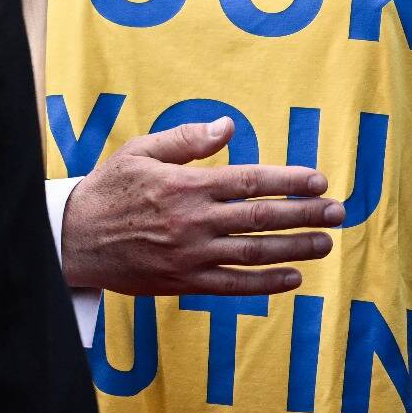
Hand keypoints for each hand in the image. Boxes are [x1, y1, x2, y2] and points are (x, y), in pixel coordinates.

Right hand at [60, 117, 345, 296]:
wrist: (74, 239)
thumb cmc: (109, 189)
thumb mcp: (142, 151)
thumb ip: (187, 140)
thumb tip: (228, 126)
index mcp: (186, 185)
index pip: (250, 181)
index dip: (289, 181)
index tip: (318, 181)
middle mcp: (193, 222)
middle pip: (261, 218)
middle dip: (304, 214)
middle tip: (338, 211)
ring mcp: (190, 255)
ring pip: (253, 253)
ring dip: (294, 248)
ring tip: (325, 243)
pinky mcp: (183, 282)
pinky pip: (233, 286)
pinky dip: (265, 283)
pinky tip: (292, 277)